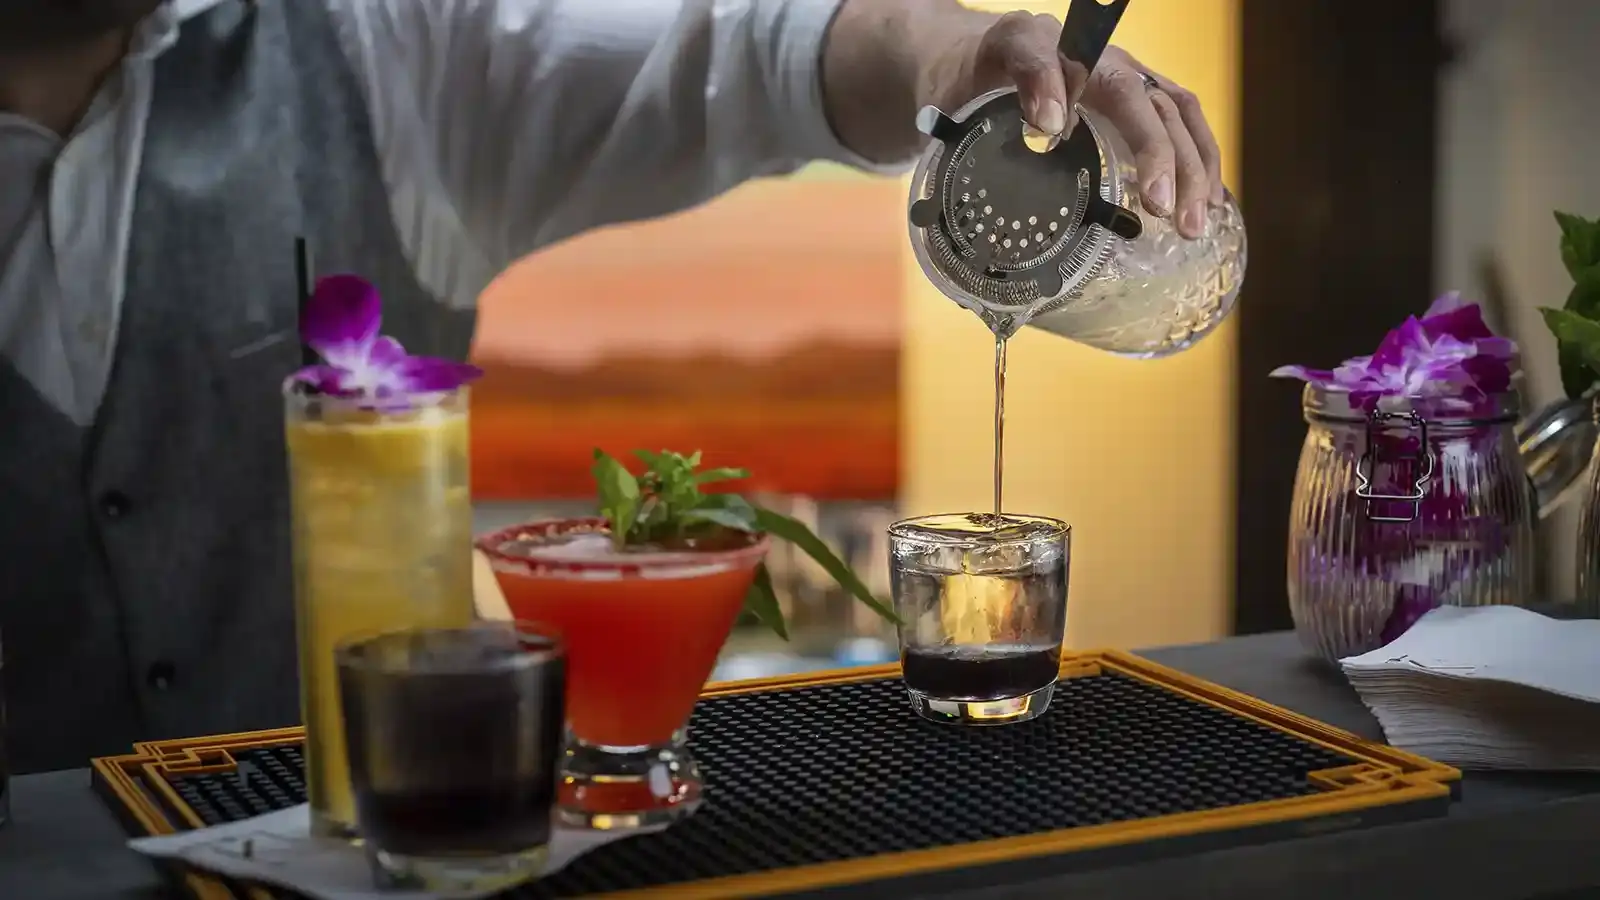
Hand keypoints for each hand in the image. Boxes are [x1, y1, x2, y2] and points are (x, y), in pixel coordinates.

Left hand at [925, 11, 1223, 238]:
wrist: (972, 62)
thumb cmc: (988, 62)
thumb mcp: (1001, 52)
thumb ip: (1027, 71)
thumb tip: (1054, 121)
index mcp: (1094, 62)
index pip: (1133, 101)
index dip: (1152, 149)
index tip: (1156, 200)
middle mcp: (1122, 74)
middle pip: (1169, 117)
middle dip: (1185, 173)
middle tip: (1187, 226)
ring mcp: (1127, 95)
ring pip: (1181, 124)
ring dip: (1198, 172)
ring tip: (1200, 223)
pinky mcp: (1126, 116)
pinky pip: (1172, 132)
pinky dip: (1192, 166)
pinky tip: (1201, 204)